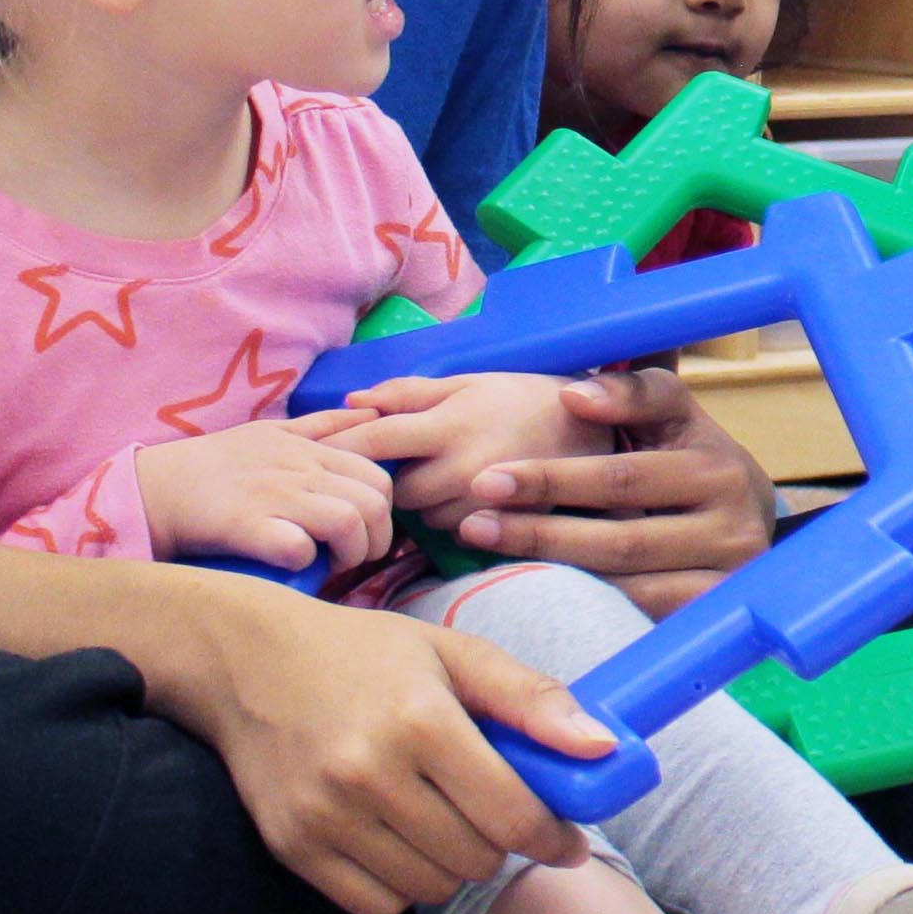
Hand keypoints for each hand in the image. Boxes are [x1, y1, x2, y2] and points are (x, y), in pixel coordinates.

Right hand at [135, 415, 394, 572]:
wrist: (153, 487)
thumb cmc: (214, 465)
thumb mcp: (272, 432)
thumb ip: (324, 426)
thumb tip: (372, 413)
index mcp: (308, 448)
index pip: (378, 475)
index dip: (384, 511)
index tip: (366, 531)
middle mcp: (297, 468)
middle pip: (373, 502)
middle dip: (376, 539)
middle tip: (354, 556)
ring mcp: (272, 495)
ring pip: (347, 523)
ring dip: (348, 553)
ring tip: (331, 565)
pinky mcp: (244, 526)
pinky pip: (299, 548)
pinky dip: (305, 563)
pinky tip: (292, 564)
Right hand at [159, 579, 610, 913]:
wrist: (246, 662)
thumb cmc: (365, 655)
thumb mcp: (455, 654)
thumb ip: (533, 699)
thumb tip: (604, 747)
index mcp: (420, 721)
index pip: (512, 815)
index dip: (553, 837)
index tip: (567, 839)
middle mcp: (368, 774)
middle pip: (476, 859)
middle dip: (500, 843)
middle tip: (492, 811)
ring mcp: (324, 816)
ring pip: (431, 888)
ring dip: (452, 866)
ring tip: (441, 819)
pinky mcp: (292, 848)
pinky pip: (376, 906)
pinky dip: (400, 886)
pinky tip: (397, 839)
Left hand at [318, 370, 607, 523]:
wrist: (598, 428)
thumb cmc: (524, 397)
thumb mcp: (468, 381)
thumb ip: (408, 392)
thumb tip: (350, 401)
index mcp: (449, 424)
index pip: (375, 441)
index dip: (339, 448)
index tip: (314, 454)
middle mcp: (462, 467)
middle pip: (395, 492)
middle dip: (390, 481)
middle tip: (395, 467)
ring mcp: (484, 502)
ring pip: (423, 519)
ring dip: (421, 504)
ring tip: (437, 479)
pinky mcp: (505, 526)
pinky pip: (456, 532)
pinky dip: (450, 518)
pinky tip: (461, 497)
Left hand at [441, 369, 786, 615]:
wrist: (752, 523)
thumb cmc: (691, 461)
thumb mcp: (675, 419)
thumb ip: (632, 396)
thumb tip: (574, 395)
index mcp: (717, 463)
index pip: (624, 474)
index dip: (554, 477)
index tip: (487, 478)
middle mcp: (732, 520)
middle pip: (620, 534)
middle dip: (539, 528)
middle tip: (472, 520)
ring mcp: (727, 572)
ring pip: (626, 578)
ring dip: (552, 567)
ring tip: (490, 549)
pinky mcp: (716, 610)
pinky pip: (640, 611)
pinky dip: (587, 601)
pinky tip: (540, 588)